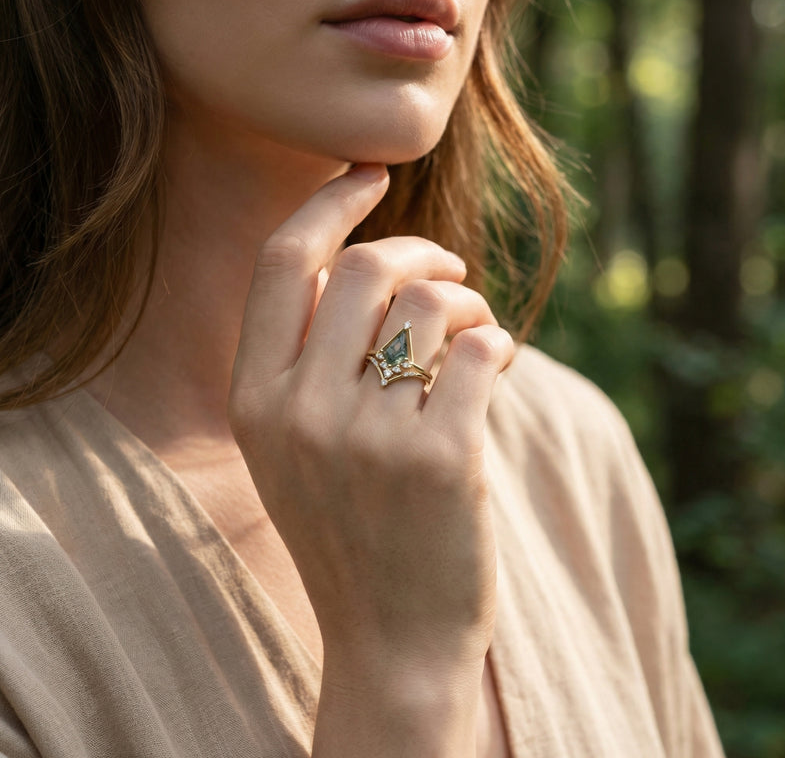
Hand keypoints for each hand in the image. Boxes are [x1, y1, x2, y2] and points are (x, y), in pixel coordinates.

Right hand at [228, 164, 514, 754]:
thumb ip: (308, 358)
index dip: (327, 205)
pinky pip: (486, 349)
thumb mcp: (295, 447)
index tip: (370, 175)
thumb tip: (369, 258)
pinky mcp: (442, 458)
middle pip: (367, 268)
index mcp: (255, 399)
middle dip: (422, 253)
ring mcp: (370, 436)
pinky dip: (499, 345)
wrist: (392, 638)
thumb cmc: (351, 528)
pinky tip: (495, 371)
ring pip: (434, 302)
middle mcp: (301, 410)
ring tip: (477, 330)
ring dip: (468, 301)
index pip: (281, 263)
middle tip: (452, 273)